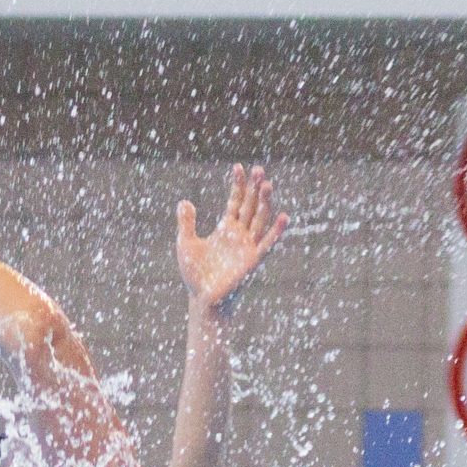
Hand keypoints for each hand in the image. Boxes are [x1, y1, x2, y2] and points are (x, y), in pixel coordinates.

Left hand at [175, 163, 287, 309]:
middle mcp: (241, 233)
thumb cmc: (196, 274)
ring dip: (265, 203)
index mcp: (227, 227)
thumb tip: (184, 201)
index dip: (238, 184)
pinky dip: (276, 231)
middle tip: (259, 169)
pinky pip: (267, 244)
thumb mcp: (186, 244)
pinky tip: (283, 217)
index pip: (236, 200)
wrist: (203, 299)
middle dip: (255, 188)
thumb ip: (186, 223)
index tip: (239, 167)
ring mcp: (249, 245)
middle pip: (252, 205)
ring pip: (261, 219)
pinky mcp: (253, 260)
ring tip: (267, 184)